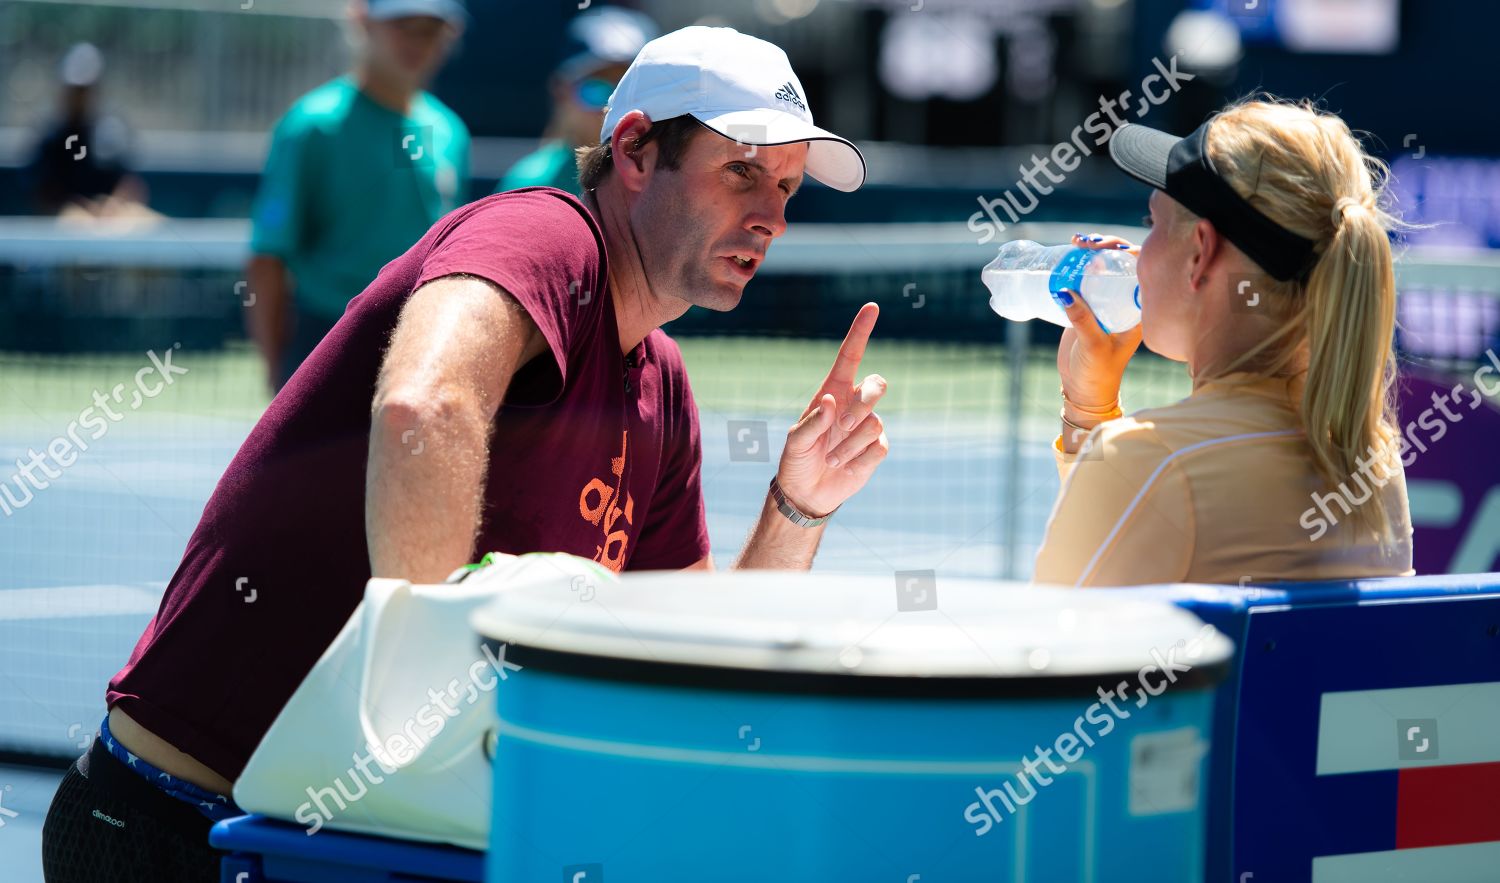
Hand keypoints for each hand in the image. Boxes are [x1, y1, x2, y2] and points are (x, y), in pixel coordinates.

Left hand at [776, 303, 888, 517]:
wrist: (807, 492)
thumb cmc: (796, 460)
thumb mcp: (795, 442)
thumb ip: (813, 422)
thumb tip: (831, 401)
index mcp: (832, 392)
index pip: (850, 356)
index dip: (861, 332)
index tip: (872, 308)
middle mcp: (852, 404)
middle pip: (877, 385)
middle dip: (864, 403)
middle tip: (842, 426)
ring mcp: (866, 426)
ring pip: (874, 421)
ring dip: (849, 444)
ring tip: (831, 457)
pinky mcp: (875, 448)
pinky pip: (879, 446)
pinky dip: (859, 458)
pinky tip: (844, 465)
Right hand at [1056, 233, 1143, 410]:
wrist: (1083, 390)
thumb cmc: (1099, 373)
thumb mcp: (1094, 346)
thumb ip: (1082, 320)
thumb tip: (1065, 291)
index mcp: (1137, 310)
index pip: (1141, 270)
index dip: (1127, 252)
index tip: (1105, 247)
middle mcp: (1125, 303)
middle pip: (1121, 264)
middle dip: (1106, 246)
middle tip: (1084, 242)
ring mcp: (1106, 303)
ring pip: (1103, 269)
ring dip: (1091, 253)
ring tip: (1074, 243)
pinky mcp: (1087, 308)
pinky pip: (1085, 280)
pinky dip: (1077, 266)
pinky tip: (1067, 256)